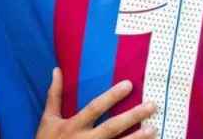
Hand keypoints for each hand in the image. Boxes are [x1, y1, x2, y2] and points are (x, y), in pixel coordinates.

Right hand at [37, 68, 156, 138]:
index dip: (111, 97)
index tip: (129, 85)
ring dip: (137, 138)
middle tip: (152, 105)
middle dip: (132, 116)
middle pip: (112, 127)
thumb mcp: (48, 119)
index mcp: (73, 126)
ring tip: (154, 129)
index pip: (95, 108)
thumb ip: (55, 95)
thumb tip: (56, 70)